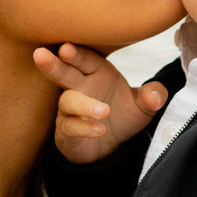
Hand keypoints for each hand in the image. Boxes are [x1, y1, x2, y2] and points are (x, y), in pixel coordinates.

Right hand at [34, 43, 167, 164]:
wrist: (112, 148)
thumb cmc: (121, 116)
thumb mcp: (143, 106)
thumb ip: (152, 97)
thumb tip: (156, 95)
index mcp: (95, 72)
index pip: (84, 58)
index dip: (75, 53)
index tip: (66, 48)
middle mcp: (79, 87)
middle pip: (63, 73)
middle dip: (53, 65)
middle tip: (41, 55)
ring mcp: (70, 110)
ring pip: (68, 102)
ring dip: (84, 104)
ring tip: (103, 111)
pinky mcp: (67, 132)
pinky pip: (71, 127)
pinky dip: (84, 127)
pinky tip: (99, 129)